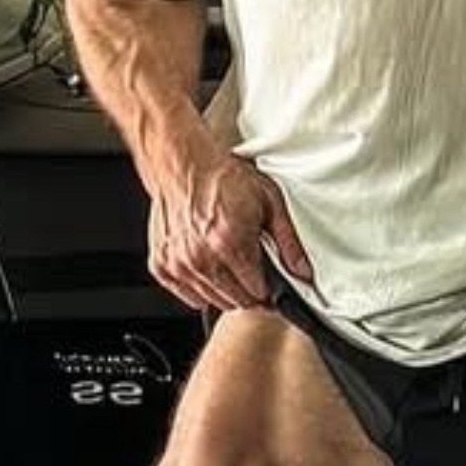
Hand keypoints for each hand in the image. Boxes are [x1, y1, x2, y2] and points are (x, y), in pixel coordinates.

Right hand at [148, 133, 312, 312]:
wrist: (184, 164)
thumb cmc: (222, 178)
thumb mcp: (269, 202)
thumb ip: (289, 242)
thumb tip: (303, 271)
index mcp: (229, 243)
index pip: (257, 293)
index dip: (268, 289)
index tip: (268, 282)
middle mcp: (201, 257)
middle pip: (236, 300)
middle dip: (249, 291)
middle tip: (251, 271)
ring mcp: (179, 264)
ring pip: (213, 301)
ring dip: (226, 290)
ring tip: (229, 264)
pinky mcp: (162, 266)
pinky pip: (189, 296)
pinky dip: (201, 287)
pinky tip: (209, 266)